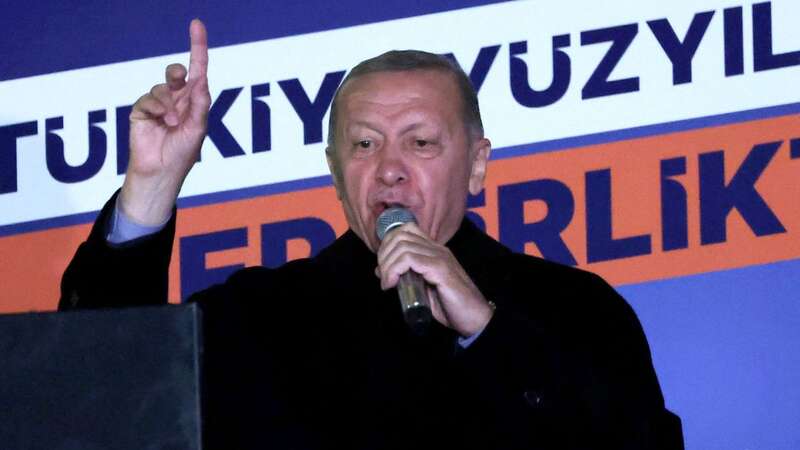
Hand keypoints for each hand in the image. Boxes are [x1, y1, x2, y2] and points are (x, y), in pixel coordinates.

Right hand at [119, 19, 211, 224]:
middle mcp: (177, 100)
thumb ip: (199, 104)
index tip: (196, 24)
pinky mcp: (142, 111)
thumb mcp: (198, 128)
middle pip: (177, 73)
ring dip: (169, 103)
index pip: (197, 70)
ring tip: (173, 122)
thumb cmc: (183, 154)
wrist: (161, 172)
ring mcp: (159, 104)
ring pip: (162, 87)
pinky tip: (161, 121)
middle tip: (180, 78)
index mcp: (194, 102)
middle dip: (178, 72)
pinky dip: (156, 107)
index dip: (197, 47)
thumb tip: (201, 81)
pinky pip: (148, 98)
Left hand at [376, 223, 494, 336]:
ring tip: (387, 282)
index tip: (383, 268)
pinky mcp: (441, 269)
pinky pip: (410, 259)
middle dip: (384, 254)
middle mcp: (438, 249)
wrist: (475, 319)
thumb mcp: (424, 289)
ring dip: (388, 264)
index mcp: (435, 251)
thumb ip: (407, 278)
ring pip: (403, 246)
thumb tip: (383, 272)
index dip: (388, 245)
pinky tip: (392, 284)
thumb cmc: (451, 307)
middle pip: (401, 235)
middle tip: (383, 276)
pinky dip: (394, 271)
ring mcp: (440, 257)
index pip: (406, 230)